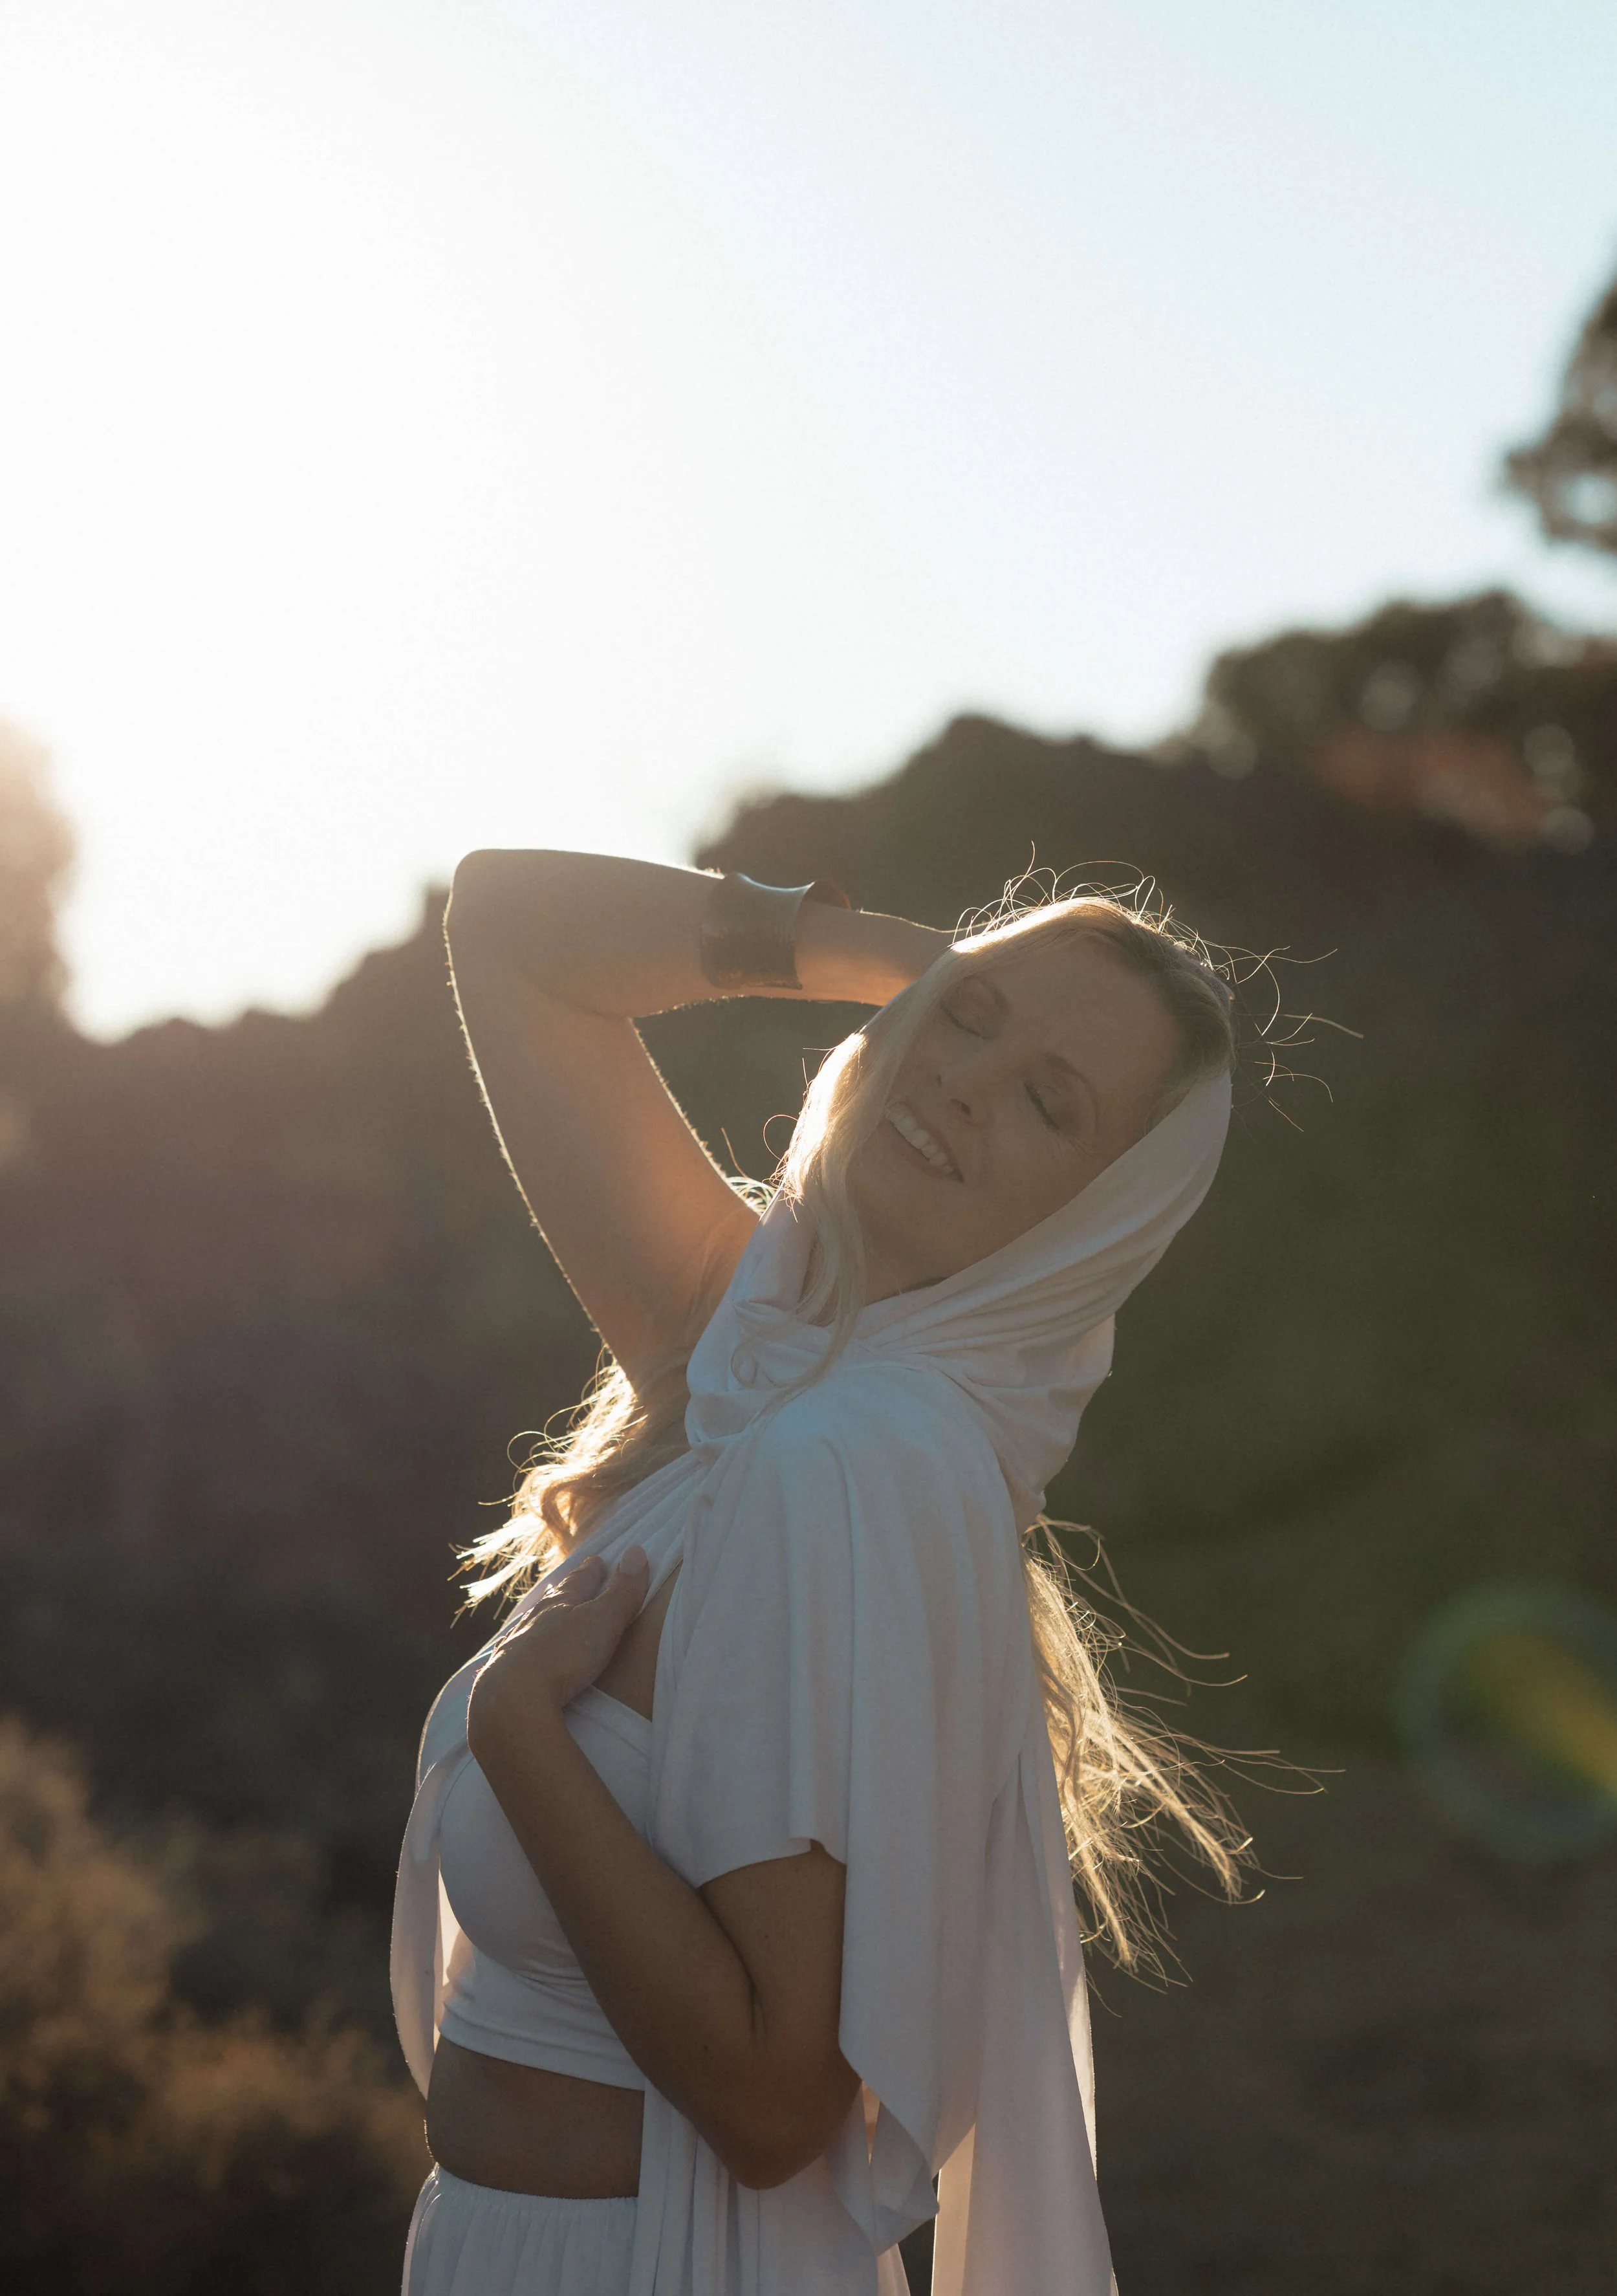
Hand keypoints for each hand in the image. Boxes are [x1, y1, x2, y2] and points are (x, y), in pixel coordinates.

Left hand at [466, 1548, 649, 1767]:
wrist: (513, 1697)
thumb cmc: (563, 1654)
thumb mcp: (602, 1621)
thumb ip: (620, 1592)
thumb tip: (636, 1550)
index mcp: (560, 1604)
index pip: (579, 1581)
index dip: (591, 1571)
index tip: (597, 1560)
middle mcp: (534, 1619)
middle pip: (553, 1599)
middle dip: (565, 1590)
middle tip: (570, 1580)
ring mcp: (516, 1645)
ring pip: (531, 1623)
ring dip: (542, 1618)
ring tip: (545, 1613)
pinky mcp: (505, 1673)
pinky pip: (517, 1651)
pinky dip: (525, 1646)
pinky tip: (520, 1651)